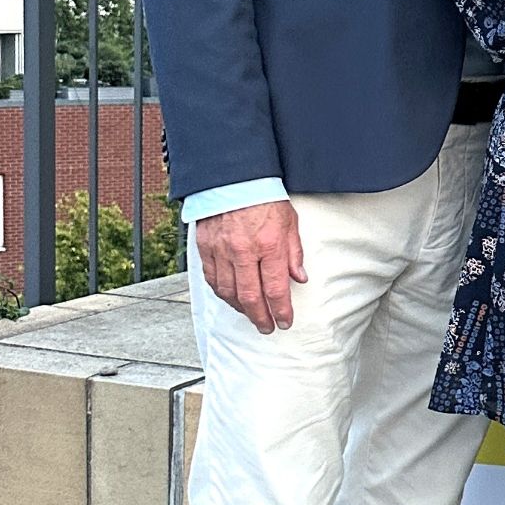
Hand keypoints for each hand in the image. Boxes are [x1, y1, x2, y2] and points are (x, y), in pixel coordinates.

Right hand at [192, 200, 306, 334]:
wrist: (233, 178)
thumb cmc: (264, 198)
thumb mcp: (290, 222)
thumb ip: (294, 253)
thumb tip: (299, 279)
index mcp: (269, 245)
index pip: (275, 289)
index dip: (281, 311)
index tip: (285, 322)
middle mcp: (243, 251)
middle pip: (250, 297)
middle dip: (260, 317)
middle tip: (267, 327)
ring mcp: (221, 250)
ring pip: (228, 292)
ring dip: (240, 308)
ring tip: (251, 314)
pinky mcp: (206, 247)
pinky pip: (212, 278)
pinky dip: (222, 293)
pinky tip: (230, 298)